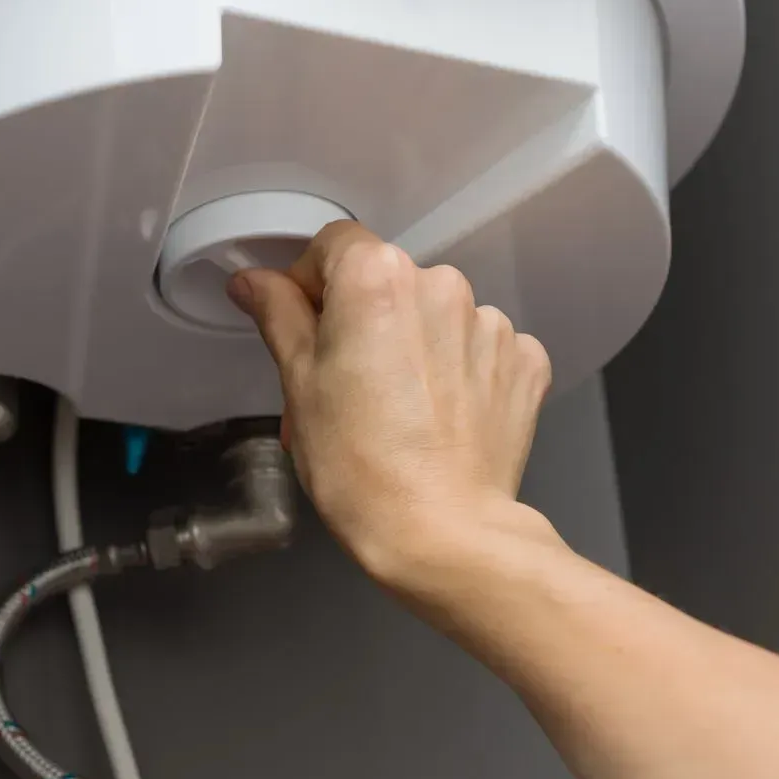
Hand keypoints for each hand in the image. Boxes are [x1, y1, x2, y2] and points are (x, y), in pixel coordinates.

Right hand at [227, 221, 554, 586]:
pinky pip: (482, 350)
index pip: (334, 246)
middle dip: (366, 322)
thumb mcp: (299, 385)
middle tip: (348, 387)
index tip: (304, 329)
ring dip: (418, 347)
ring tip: (401, 413)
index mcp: (376, 279)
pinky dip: (463, 373)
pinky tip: (443, 419)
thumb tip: (254, 282)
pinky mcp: (524, 363)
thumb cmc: (360, 466)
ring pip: (438, 317)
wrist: (442, 532)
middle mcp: (441, 285)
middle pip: (390, 283)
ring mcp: (490, 324)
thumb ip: (278, 315)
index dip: (311, 284)